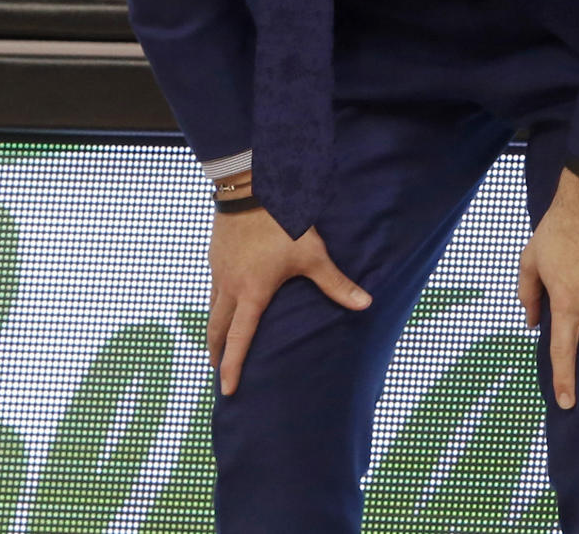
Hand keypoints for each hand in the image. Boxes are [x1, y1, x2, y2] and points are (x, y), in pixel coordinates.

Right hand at [208, 206, 371, 394]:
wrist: (251, 187)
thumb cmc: (283, 222)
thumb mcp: (312, 254)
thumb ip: (336, 283)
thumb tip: (365, 304)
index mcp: (252, 293)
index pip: (239, 340)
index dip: (232, 368)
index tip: (226, 391)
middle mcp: (230, 286)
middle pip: (218, 329)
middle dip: (218, 353)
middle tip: (218, 370)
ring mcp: (219, 270)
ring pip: (212, 308)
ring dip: (214, 329)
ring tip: (217, 343)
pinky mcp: (215, 255)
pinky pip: (213, 287)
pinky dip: (215, 302)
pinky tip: (222, 299)